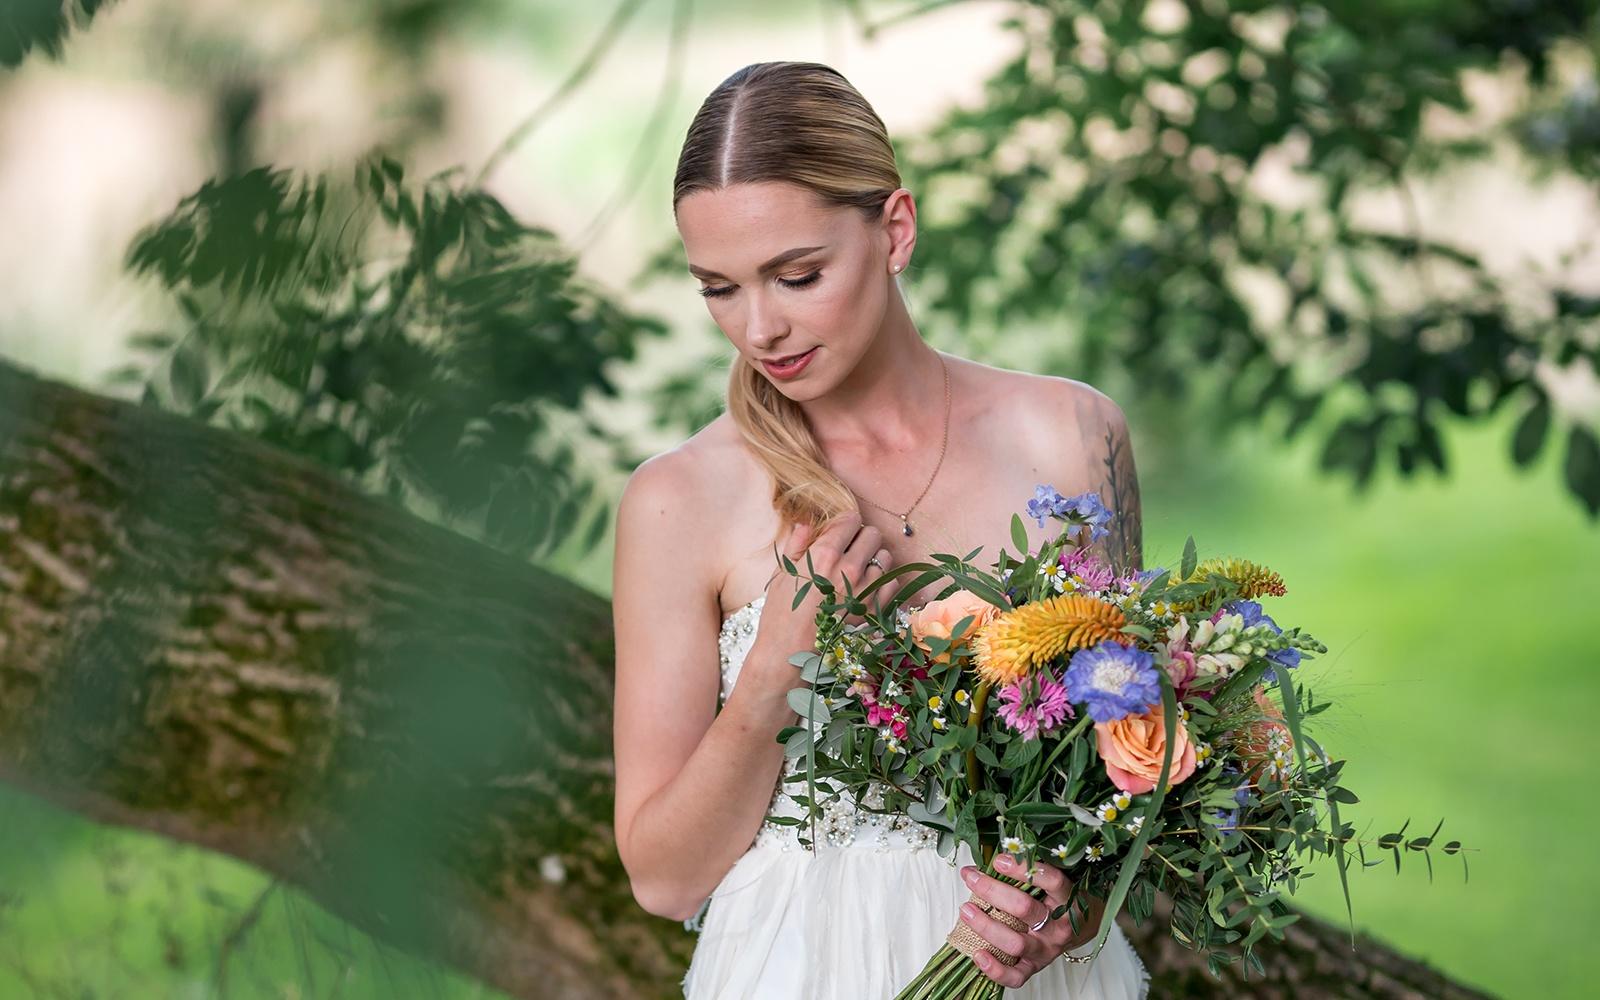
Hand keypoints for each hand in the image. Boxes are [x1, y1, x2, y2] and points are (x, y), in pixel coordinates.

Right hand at [760, 512, 895, 658]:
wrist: (789, 654)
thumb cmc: (780, 614)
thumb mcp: (781, 573)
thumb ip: (797, 544)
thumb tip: (808, 524)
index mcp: (824, 555)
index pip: (850, 519)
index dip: (844, 522)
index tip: (839, 531)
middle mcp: (849, 569)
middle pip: (873, 534)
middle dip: (861, 537)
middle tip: (849, 549)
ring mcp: (866, 590)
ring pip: (885, 557)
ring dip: (873, 559)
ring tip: (857, 571)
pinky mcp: (875, 610)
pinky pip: (891, 583)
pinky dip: (882, 582)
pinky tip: (865, 588)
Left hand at [957, 852, 1105, 988]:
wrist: (1083, 927)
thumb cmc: (1062, 898)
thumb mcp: (1056, 880)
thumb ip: (1032, 869)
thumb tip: (995, 853)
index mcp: (1069, 900)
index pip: (1052, 882)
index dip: (1024, 869)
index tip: (999, 860)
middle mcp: (1059, 927)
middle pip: (1025, 909)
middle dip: (993, 891)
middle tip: (972, 878)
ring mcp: (1047, 950)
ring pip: (1015, 943)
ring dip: (986, 926)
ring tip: (966, 910)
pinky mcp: (1036, 968)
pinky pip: (1016, 977)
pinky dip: (995, 969)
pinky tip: (978, 954)